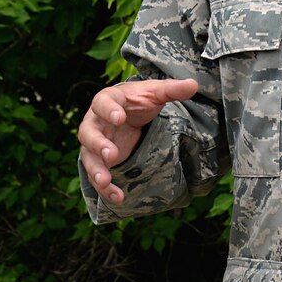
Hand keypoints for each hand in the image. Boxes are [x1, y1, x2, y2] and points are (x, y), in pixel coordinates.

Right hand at [78, 78, 199, 203]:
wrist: (128, 114)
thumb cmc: (139, 101)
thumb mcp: (155, 93)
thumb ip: (171, 90)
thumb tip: (193, 84)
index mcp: (107, 100)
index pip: (103, 102)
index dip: (109, 110)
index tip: (120, 118)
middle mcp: (95, 122)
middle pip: (89, 133)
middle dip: (98, 144)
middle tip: (111, 155)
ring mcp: (94, 143)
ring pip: (88, 157)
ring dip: (96, 170)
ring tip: (105, 182)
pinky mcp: (98, 161)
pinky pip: (97, 175)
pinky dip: (105, 188)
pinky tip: (118, 197)